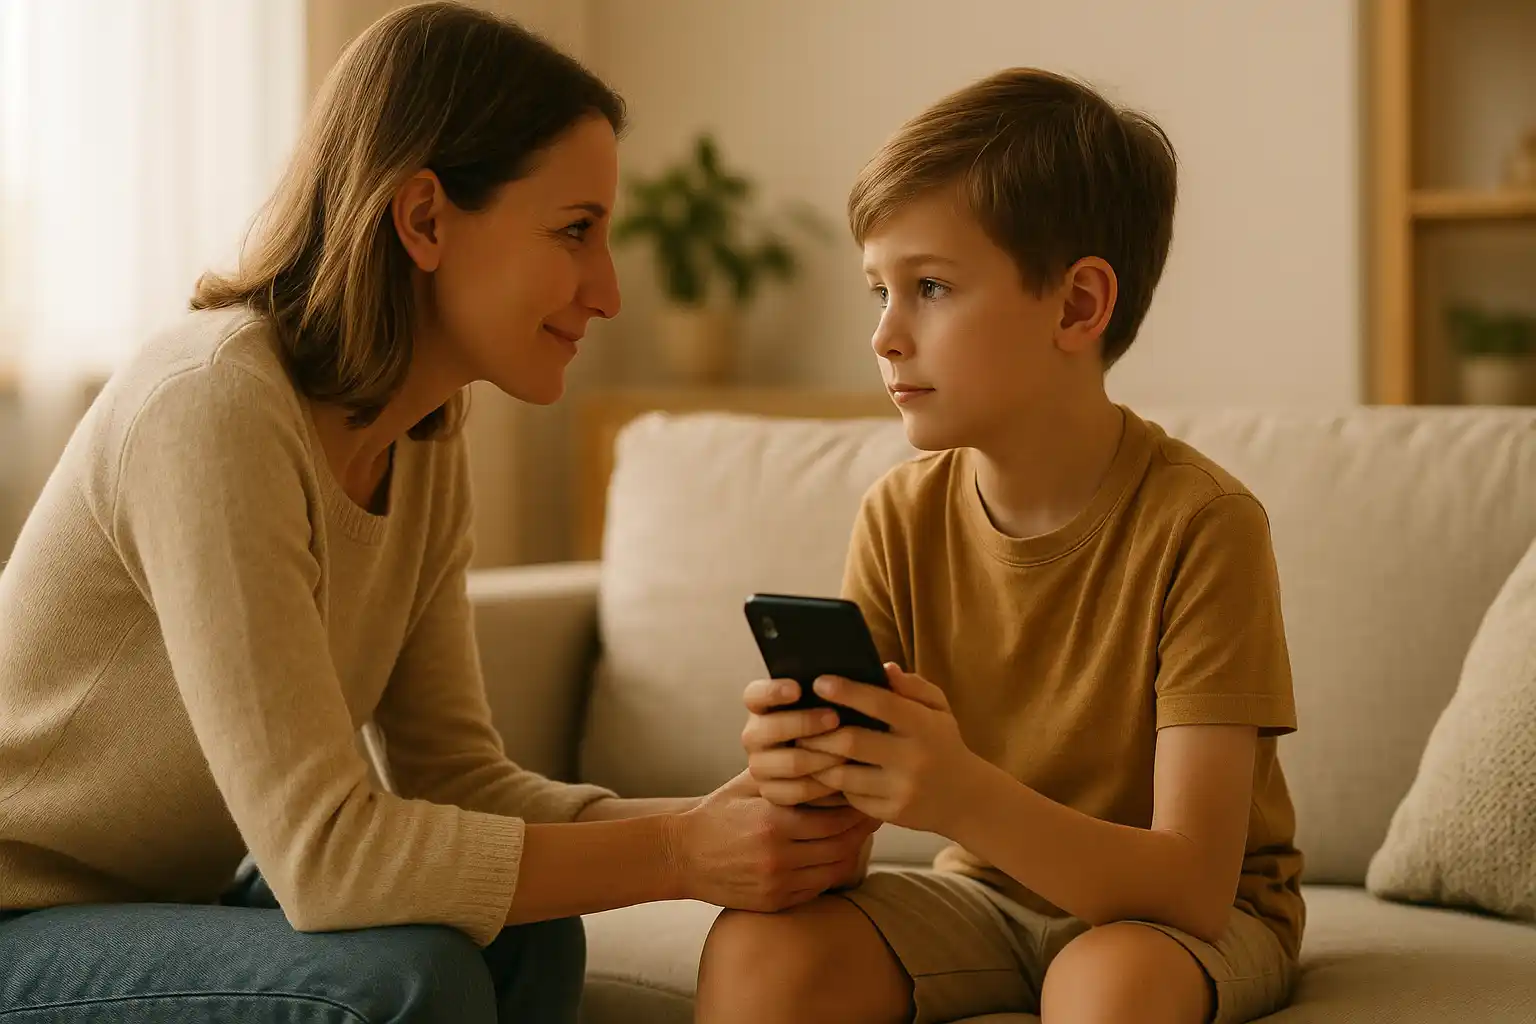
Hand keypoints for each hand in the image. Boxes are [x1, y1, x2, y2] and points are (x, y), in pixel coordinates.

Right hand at [670, 769, 878, 911]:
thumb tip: (822, 749)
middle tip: (875, 811)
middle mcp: (779, 856)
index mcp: (774, 822)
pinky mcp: (775, 902)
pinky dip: (831, 871)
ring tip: (860, 833)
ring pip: (834, 870)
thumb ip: (784, 771)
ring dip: (852, 851)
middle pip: (842, 845)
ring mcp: (777, 883)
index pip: (835, 818)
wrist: (682, 856)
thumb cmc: (718, 813)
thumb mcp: (747, 785)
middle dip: (863, 829)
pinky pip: (817, 889)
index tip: (868, 793)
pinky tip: (836, 854)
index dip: (858, 808)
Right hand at [741, 678, 847, 806]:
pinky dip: (823, 785)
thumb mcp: (818, 702)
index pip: (755, 695)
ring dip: (822, 757)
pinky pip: (797, 791)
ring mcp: (759, 764)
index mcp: (759, 706)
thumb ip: (821, 691)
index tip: (797, 689)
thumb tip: (835, 677)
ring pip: (791, 762)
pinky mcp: (771, 792)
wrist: (819, 763)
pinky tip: (843, 777)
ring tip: (847, 752)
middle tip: (835, 718)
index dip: (773, 691)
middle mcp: (754, 734)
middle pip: (771, 729)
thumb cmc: (824, 723)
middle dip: (805, 723)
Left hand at [797, 664, 989, 834]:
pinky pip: (851, 797)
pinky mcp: (890, 814)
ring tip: (804, 747)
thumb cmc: (943, 744)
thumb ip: (912, 687)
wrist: (966, 799)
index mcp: (923, 726)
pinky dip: (834, 783)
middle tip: (798, 723)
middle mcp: (912, 759)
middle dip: (818, 732)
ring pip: (843, 775)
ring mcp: (900, 790)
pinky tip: (824, 771)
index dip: (846, 692)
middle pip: (851, 742)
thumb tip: (883, 668)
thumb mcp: (938, 709)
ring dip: (818, 760)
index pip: (880, 703)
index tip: (819, 682)